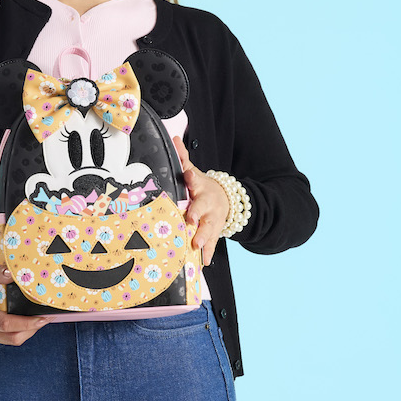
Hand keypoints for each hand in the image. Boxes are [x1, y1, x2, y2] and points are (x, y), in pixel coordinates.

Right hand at [0, 260, 46, 345]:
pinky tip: (28, 319)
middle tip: (46, 318)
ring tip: (40, 319)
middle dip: (30, 330)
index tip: (42, 318)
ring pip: (9, 340)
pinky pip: (5, 337)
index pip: (4, 324)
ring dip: (26, 332)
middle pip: (10, 338)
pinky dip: (19, 330)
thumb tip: (15, 274)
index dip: (25, 323)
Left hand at [173, 136, 230, 265]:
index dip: (192, 177)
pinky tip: (204, 262)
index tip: (188, 175)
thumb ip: (183, 158)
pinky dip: (208, 253)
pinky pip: (212, 244)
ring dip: (203, 236)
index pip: (196, 179)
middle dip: (197, 213)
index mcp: (200, 187)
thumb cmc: (202, 188)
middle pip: (202, 208)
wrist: (226, 201)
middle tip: (190, 219)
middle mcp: (207, 204)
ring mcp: (212, 219)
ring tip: (196, 244)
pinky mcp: (215, 232)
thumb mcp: (195, 172)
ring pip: (208, 228)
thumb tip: (174, 138)